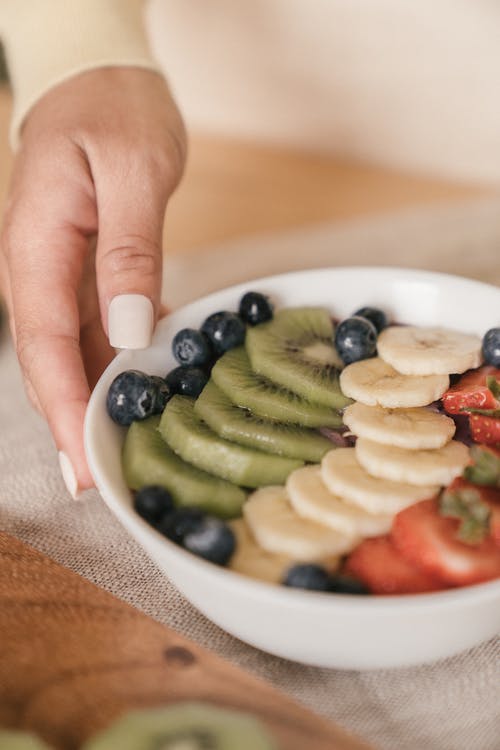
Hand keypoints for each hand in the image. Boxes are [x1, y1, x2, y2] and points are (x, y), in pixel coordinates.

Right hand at [0, 67, 185, 495]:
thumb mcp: (132, 174)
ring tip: (117, 456)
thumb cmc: (114, 112)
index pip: (43, 344)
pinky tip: (138, 393)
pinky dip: (112, 367)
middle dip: (71, 423)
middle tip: (99, 484)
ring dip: (89, 404)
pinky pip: (91, 331)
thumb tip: (130, 330)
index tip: (86, 459)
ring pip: (68, 354)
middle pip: (48, 362)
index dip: (65, 406)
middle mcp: (36, 269)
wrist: (99, 80)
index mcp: (35, 247)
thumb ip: (128, 253)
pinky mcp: (82, 273)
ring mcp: (56, 273)